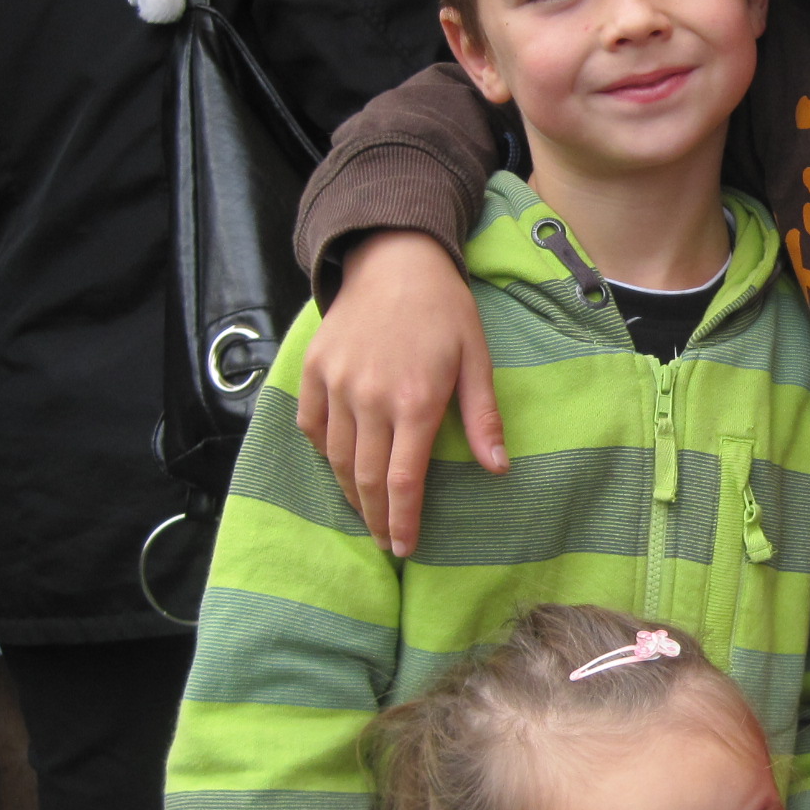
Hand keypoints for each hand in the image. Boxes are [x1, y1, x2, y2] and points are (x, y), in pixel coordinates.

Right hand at [295, 229, 504, 557]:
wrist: (396, 260)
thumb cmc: (445, 311)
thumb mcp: (477, 359)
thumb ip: (483, 418)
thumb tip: (499, 468)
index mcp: (415, 400)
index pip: (403, 479)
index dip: (403, 520)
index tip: (404, 548)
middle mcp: (369, 397)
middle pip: (365, 477)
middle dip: (375, 518)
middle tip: (385, 542)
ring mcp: (336, 383)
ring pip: (335, 457)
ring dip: (349, 491)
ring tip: (366, 511)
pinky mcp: (313, 369)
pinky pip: (311, 425)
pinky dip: (323, 451)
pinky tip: (340, 464)